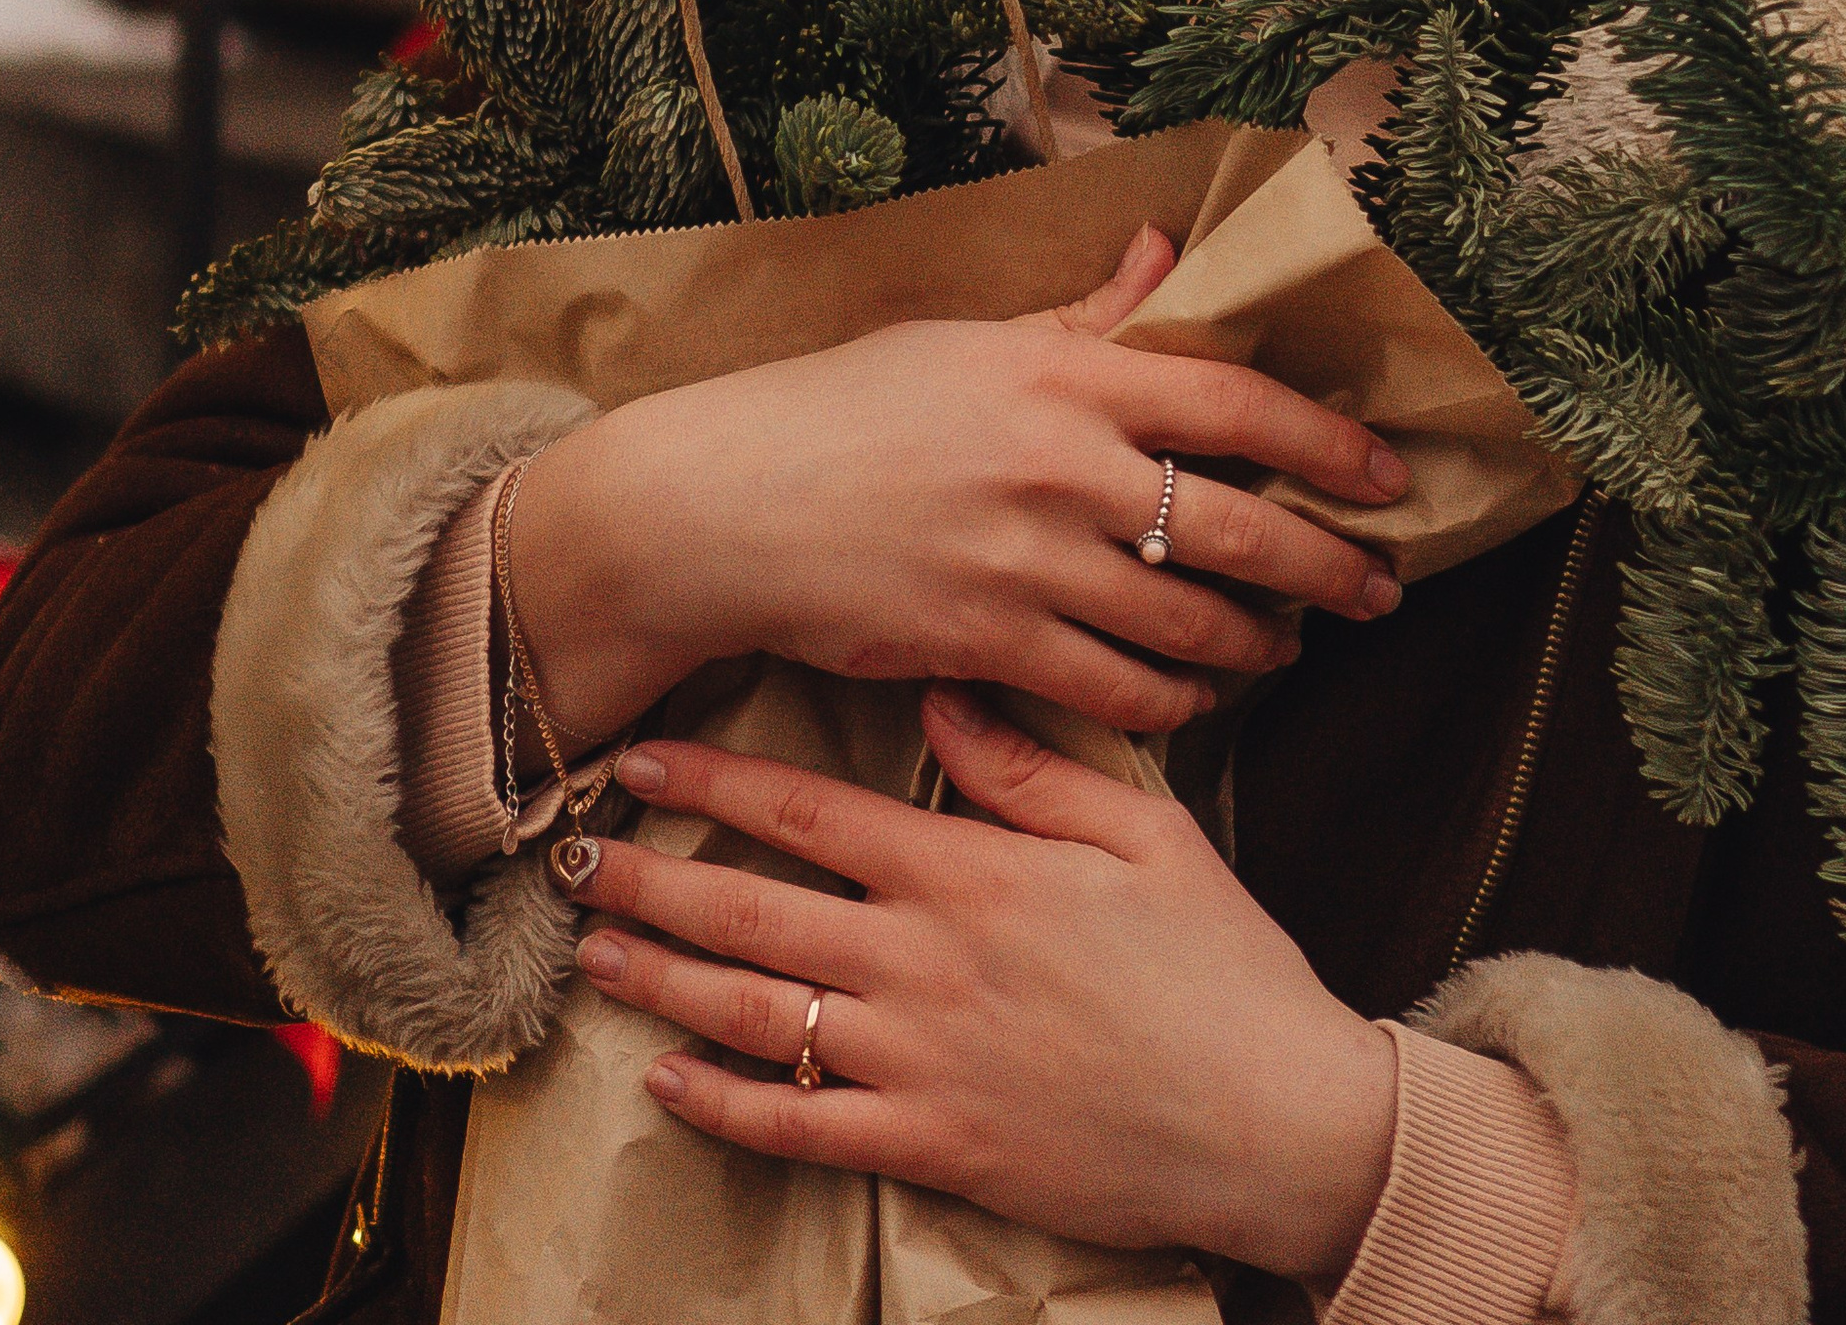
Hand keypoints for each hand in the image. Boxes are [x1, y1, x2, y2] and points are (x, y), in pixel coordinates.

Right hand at [511, 225, 1407, 746]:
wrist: (726, 506)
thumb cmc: (847, 407)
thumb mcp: (970, 340)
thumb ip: (1085, 317)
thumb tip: (1165, 251)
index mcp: (1065, 376)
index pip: (1236, 404)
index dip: (1327, 445)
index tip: (1386, 475)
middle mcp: (1061, 469)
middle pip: (1240, 529)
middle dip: (1327, 569)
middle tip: (1374, 592)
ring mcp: (1028, 566)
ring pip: (1191, 626)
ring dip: (1255, 646)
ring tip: (1282, 647)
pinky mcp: (990, 647)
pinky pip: (1119, 691)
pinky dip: (1173, 701)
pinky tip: (1194, 695)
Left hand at [574, 702, 1398, 1290]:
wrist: (1272, 1120)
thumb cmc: (1220, 966)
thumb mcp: (1146, 831)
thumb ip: (1034, 766)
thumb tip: (945, 697)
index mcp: (974, 874)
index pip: (812, 813)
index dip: (717, 782)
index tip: (646, 755)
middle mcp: (926, 962)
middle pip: (756, 910)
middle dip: (655, 876)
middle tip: (573, 855)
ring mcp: (921, 1063)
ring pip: (757, 1015)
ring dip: (666, 977)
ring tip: (596, 948)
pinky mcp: (932, 1148)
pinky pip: (800, 1129)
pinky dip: (722, 1106)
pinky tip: (666, 1079)